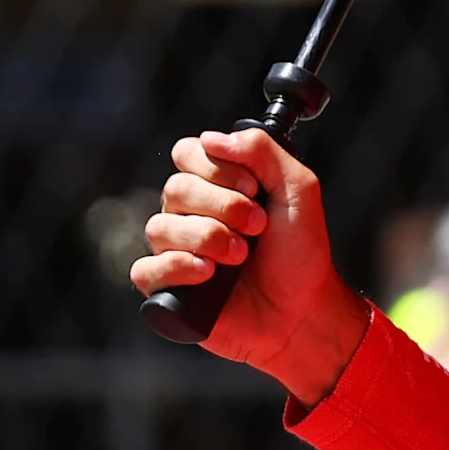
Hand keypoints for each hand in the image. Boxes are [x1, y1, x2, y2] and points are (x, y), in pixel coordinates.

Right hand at [136, 129, 372, 403]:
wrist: (302, 311)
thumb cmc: (300, 252)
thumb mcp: (298, 189)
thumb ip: (262, 150)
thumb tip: (211, 138)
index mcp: (215, 186)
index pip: (188, 153)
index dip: (217, 166)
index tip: (252, 186)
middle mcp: (189, 214)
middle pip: (176, 188)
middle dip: (223, 206)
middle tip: (258, 226)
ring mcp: (176, 251)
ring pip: (160, 227)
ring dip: (208, 238)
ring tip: (241, 256)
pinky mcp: (168, 289)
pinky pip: (146, 269)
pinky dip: (178, 268)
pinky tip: (209, 276)